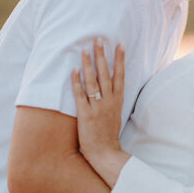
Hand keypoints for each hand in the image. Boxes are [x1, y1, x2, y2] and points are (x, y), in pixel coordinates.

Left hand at [71, 40, 124, 169]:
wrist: (105, 153)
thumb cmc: (109, 135)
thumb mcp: (116, 114)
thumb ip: (113, 100)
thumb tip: (111, 86)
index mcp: (118, 100)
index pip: (120, 75)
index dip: (120, 59)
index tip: (119, 44)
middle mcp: (109, 101)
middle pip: (105, 74)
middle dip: (102, 55)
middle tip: (98, 39)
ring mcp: (97, 108)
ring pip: (93, 81)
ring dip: (89, 64)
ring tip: (84, 49)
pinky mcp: (85, 115)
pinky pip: (80, 95)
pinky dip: (77, 82)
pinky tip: (74, 70)